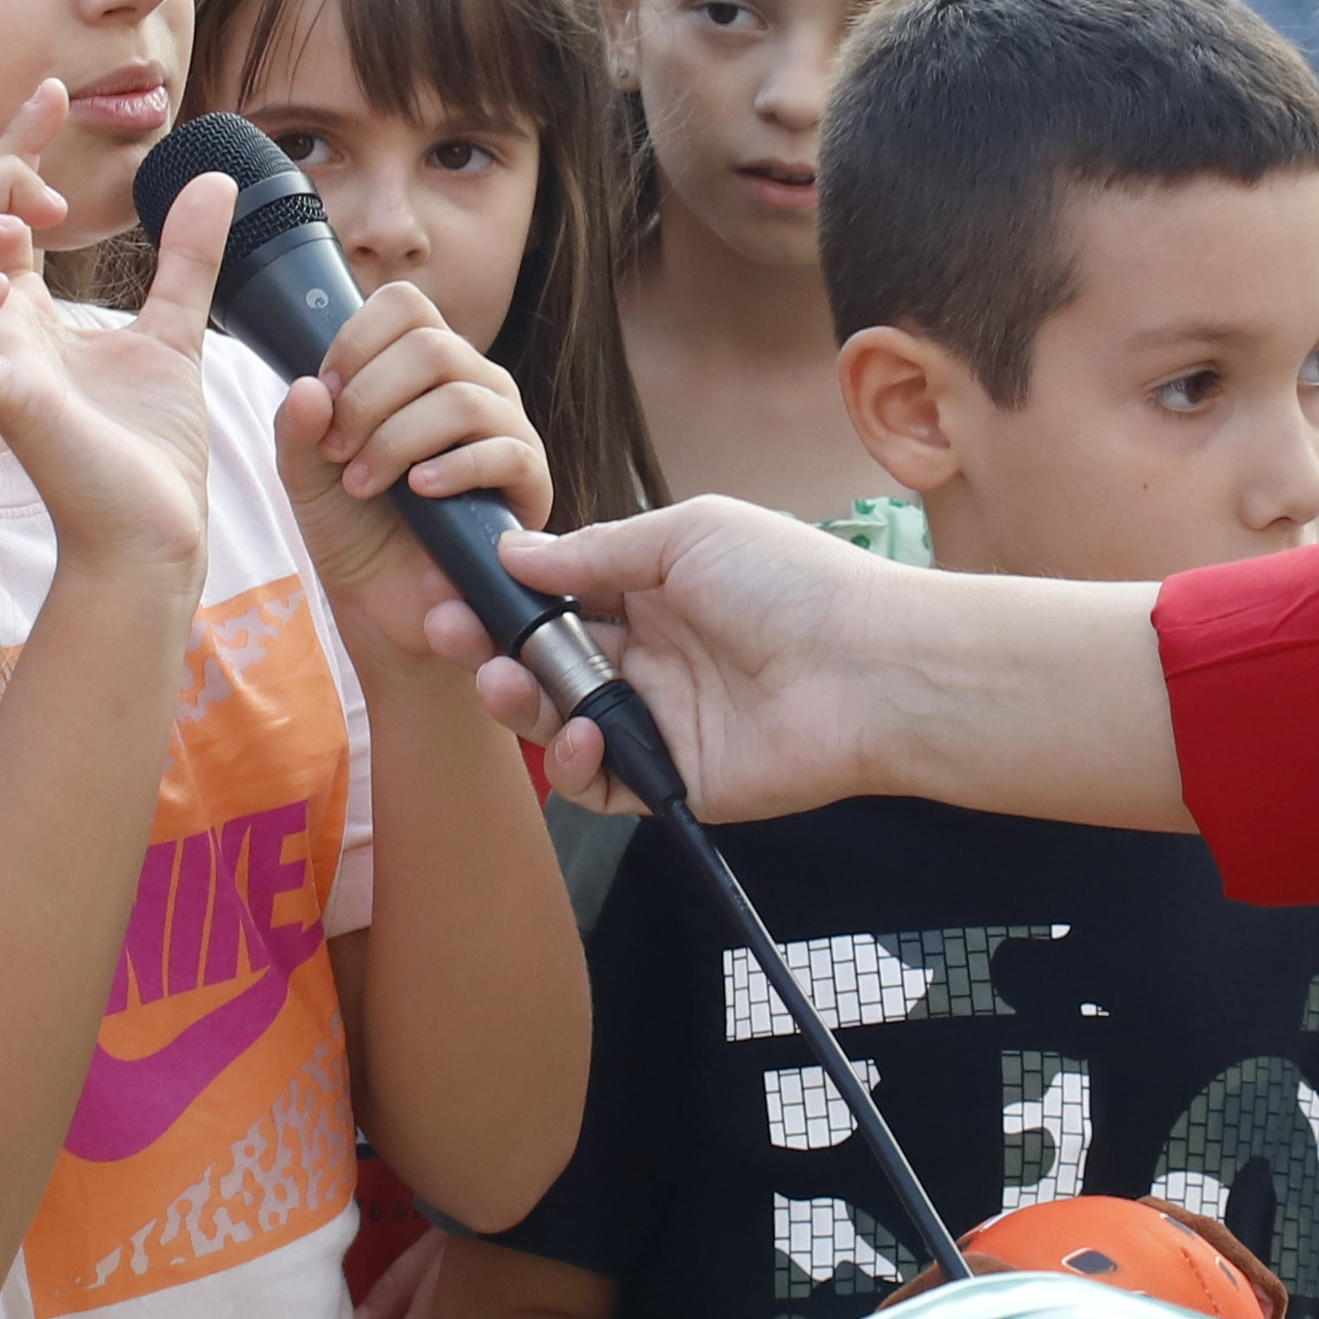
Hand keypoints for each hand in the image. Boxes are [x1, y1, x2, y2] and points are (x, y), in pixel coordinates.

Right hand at [0, 86, 217, 581]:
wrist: (162, 532)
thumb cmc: (151, 449)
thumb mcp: (175, 330)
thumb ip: (186, 256)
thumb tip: (214, 178)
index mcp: (24, 308)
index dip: (11, 140)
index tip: (54, 93)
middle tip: (52, 199)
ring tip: (17, 230)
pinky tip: (4, 287)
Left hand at [269, 273, 548, 651]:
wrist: (384, 601)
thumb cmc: (353, 524)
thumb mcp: (305, 471)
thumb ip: (297, 427)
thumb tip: (309, 386)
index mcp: (420, 365)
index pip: (403, 305)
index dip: (356, 341)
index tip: (325, 394)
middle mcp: (470, 382)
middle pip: (431, 345)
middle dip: (369, 399)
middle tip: (337, 451)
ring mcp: (506, 427)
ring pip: (462, 397)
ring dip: (399, 439)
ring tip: (364, 483)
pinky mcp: (530, 478)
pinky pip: (504, 451)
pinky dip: (452, 468)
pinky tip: (418, 491)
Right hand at [443, 495, 926, 825]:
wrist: (869, 669)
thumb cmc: (792, 584)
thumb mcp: (687, 537)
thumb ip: (597, 553)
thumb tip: (515, 552)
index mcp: (654, 591)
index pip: (558, 598)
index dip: (503, 599)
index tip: (453, 591)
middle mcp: (651, 656)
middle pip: (545, 662)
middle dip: (489, 649)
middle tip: (448, 635)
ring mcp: (660, 719)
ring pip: (560, 721)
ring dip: (518, 702)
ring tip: (501, 681)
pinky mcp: (673, 779)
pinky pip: (601, 782)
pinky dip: (574, 762)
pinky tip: (579, 734)